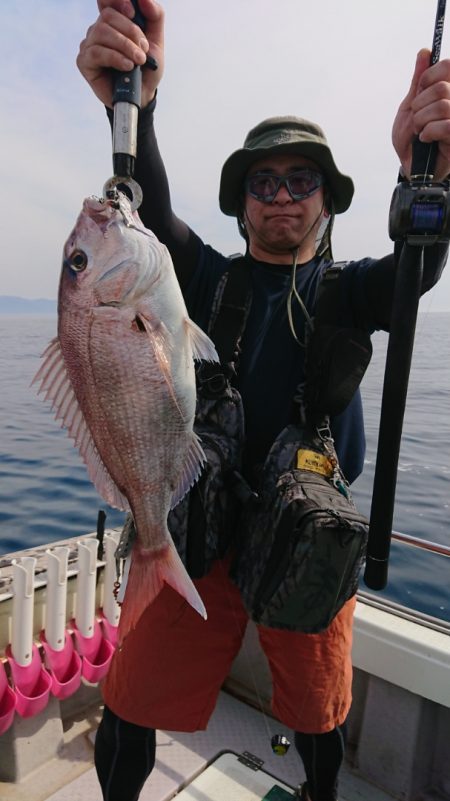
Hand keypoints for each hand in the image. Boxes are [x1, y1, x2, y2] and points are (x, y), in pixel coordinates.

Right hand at [77, 0, 163, 108]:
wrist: (143, 95)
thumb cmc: (146, 68)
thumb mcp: (157, 41)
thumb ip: (154, 17)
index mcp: (114, 22)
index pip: (107, 1)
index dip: (117, 1)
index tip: (133, 13)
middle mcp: (98, 30)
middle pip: (107, 16)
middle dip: (130, 32)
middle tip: (143, 50)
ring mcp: (89, 45)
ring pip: (102, 33)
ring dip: (125, 46)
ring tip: (138, 61)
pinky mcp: (84, 62)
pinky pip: (97, 52)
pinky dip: (116, 58)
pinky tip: (127, 67)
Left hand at [392, 49, 449, 179]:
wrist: (412, 168)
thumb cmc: (412, 139)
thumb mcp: (410, 107)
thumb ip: (419, 81)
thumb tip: (424, 53)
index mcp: (448, 91)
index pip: (447, 65)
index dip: (427, 77)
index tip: (418, 92)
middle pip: (441, 87)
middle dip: (420, 104)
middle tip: (417, 118)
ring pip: (442, 105)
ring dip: (422, 121)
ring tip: (420, 131)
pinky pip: (446, 126)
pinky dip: (429, 132)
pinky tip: (426, 139)